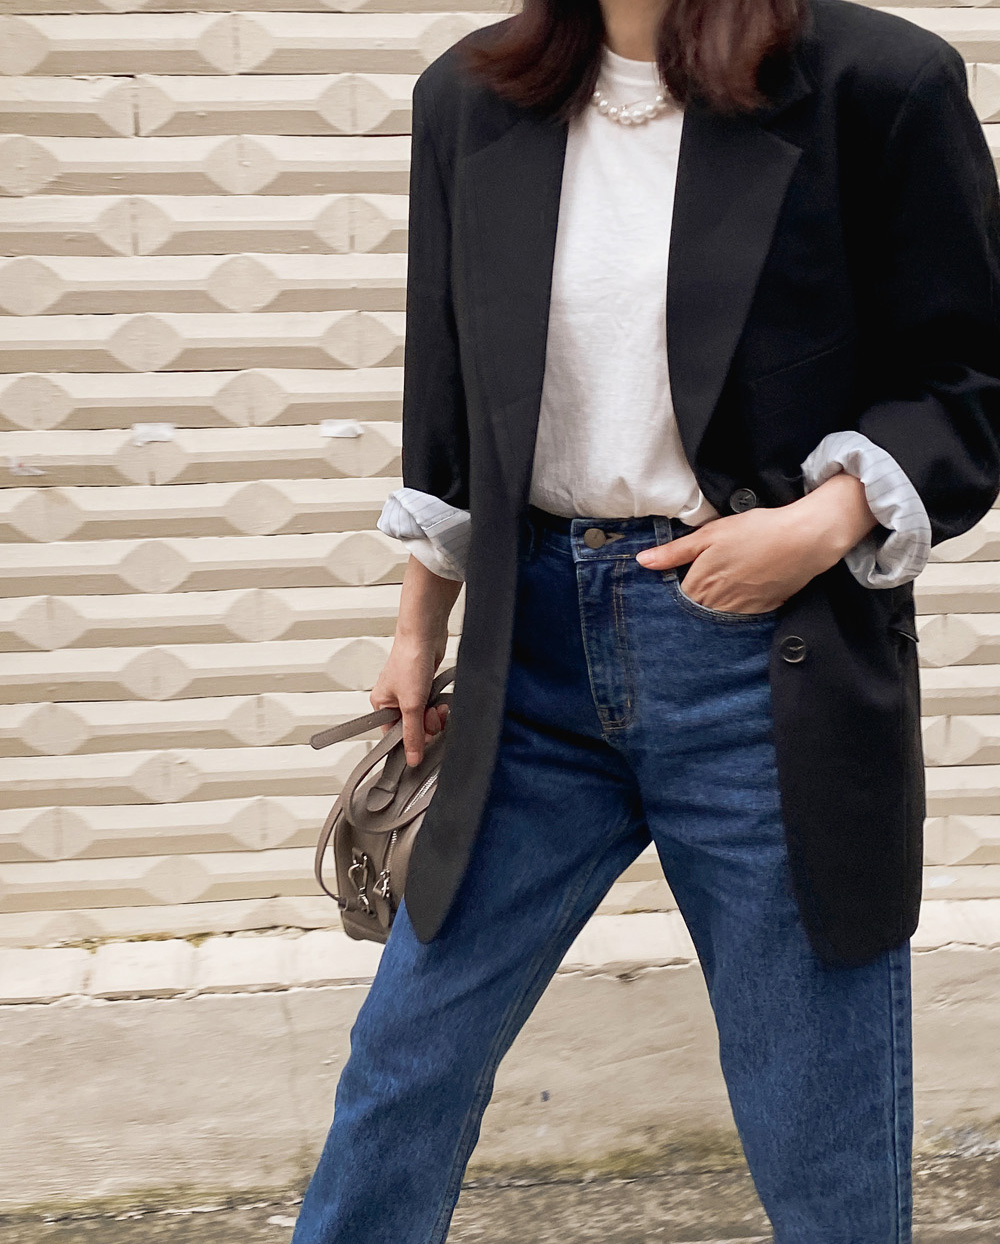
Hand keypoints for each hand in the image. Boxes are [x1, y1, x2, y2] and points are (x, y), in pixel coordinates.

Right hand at [370, 640, 449, 766]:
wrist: (426, 635)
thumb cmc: (409, 660)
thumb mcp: (411, 705)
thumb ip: (413, 734)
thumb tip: (412, 758)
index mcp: (381, 705)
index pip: (393, 736)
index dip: (411, 742)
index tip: (424, 744)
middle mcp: (394, 700)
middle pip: (413, 728)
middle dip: (427, 726)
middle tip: (431, 716)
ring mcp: (411, 693)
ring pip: (425, 719)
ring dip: (435, 716)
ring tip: (437, 706)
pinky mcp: (426, 686)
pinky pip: (433, 706)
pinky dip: (439, 706)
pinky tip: (442, 700)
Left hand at [634, 473, 878, 612]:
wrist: (803, 540)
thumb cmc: (754, 531)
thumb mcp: (709, 535)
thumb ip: (674, 552)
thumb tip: (643, 561)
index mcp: (701, 585)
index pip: (675, 601)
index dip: (671, 595)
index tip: (670, 587)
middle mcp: (718, 605)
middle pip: (695, 614)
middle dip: (690, 607)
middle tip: (692, 594)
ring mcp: (742, 611)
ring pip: (717, 618)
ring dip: (711, 612)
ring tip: (715, 596)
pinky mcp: (763, 611)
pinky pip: (741, 618)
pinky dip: (735, 611)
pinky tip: (738, 597)